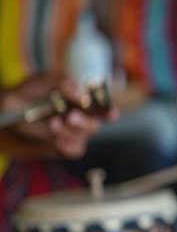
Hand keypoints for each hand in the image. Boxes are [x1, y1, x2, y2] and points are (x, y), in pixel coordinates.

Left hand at [1, 73, 118, 158]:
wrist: (11, 108)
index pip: (103, 107)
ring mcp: (74, 132)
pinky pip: (75, 151)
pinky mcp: (65, 144)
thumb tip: (83, 94)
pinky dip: (68, 146)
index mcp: (83, 100)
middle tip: (71, 117)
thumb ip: (63, 82)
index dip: (110, 112)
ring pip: (84, 137)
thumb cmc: (30, 91)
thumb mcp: (44, 80)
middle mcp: (83, 116)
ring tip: (54, 123)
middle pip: (95, 125)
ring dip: (70, 132)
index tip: (111, 114)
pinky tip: (57, 140)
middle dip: (85, 122)